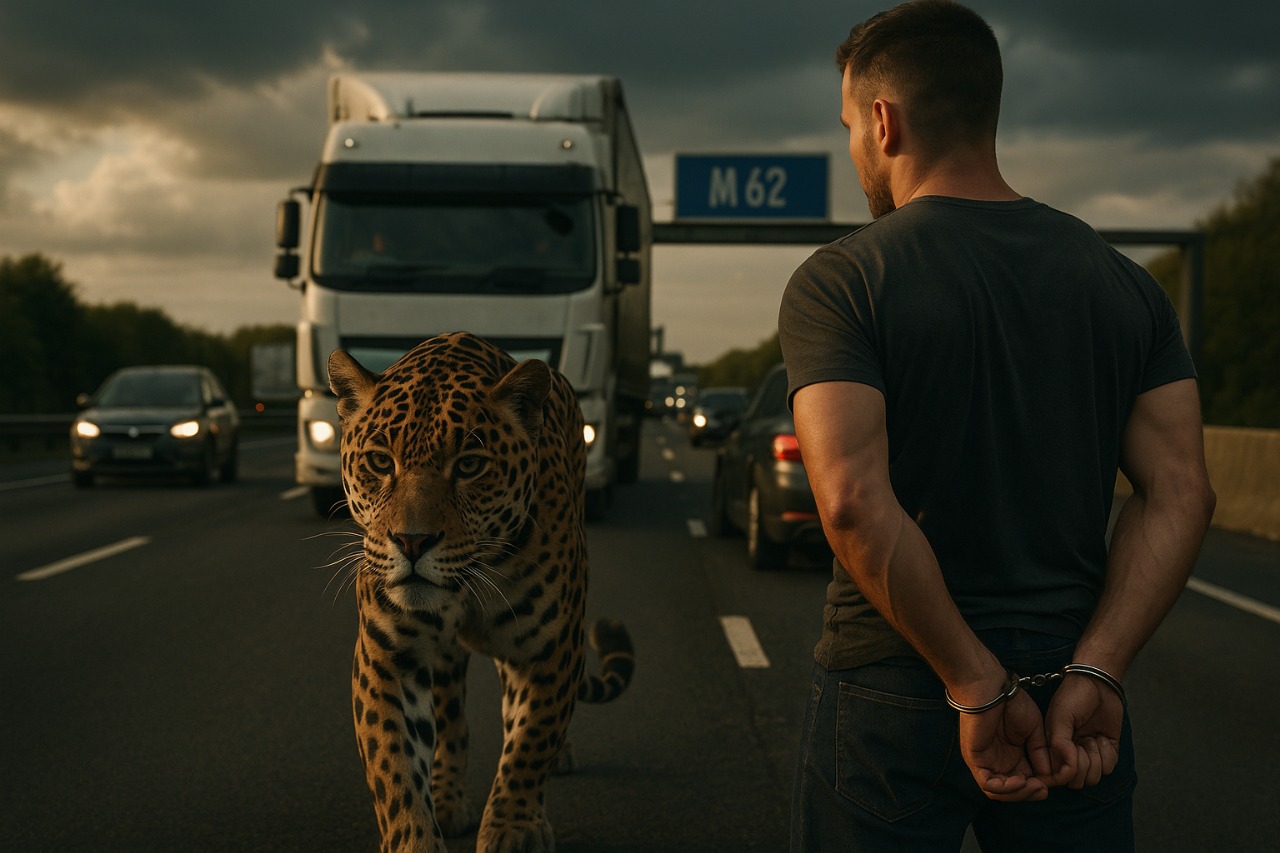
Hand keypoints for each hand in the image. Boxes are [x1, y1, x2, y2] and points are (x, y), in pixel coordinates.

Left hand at [958, 690, 1051, 801]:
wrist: (993, 687)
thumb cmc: (1013, 702)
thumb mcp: (1034, 730)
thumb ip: (1040, 752)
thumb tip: (1048, 775)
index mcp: (1012, 755)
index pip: (1024, 781)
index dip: (1037, 786)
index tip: (1051, 784)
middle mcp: (998, 761)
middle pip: (1012, 790)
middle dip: (1029, 794)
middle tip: (1044, 790)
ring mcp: (985, 761)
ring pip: (999, 792)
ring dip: (1019, 794)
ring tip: (1035, 786)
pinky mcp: (974, 759)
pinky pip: (987, 784)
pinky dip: (1005, 788)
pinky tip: (1021, 781)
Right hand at [1044, 674, 1123, 788]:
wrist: (1098, 682)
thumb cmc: (1074, 697)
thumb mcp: (1060, 718)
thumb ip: (1058, 745)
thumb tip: (1065, 771)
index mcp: (1052, 748)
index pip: (1055, 777)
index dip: (1063, 775)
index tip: (1070, 760)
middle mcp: (1069, 755)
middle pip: (1076, 782)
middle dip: (1082, 765)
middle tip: (1083, 743)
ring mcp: (1089, 754)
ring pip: (1094, 778)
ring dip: (1096, 759)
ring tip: (1093, 738)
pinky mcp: (1107, 752)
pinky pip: (1109, 768)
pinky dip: (1108, 754)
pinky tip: (1102, 738)